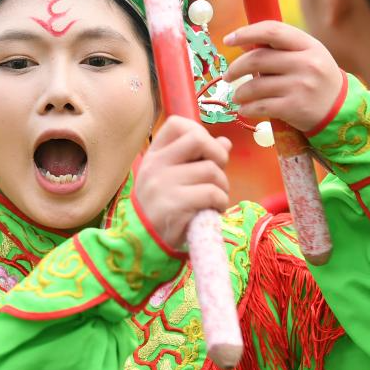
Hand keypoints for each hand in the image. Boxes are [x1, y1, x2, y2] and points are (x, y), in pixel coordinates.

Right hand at [134, 116, 231, 250]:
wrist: (144, 246)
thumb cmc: (164, 210)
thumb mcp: (175, 180)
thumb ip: (198, 160)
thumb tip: (225, 143)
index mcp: (154, 156)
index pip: (177, 124)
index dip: (199, 133)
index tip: (204, 154)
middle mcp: (155, 165)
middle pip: (198, 139)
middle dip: (218, 156)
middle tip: (217, 175)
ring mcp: (163, 184)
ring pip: (211, 170)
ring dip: (222, 187)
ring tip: (214, 200)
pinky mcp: (174, 204)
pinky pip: (212, 193)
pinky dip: (220, 203)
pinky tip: (212, 211)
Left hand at [223, 21, 342, 130]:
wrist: (340, 110)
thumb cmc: (316, 79)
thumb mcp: (306, 56)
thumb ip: (279, 48)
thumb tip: (243, 43)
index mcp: (308, 45)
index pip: (272, 31)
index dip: (246, 32)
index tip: (228, 40)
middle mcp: (305, 63)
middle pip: (257, 59)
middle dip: (235, 68)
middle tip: (228, 76)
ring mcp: (300, 86)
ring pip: (255, 86)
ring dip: (239, 93)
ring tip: (237, 96)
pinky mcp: (294, 108)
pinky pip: (260, 106)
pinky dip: (247, 109)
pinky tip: (244, 109)